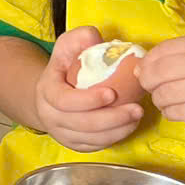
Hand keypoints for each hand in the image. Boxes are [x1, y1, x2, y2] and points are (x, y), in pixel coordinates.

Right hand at [31, 25, 148, 152]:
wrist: (50, 94)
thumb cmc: (64, 68)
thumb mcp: (68, 46)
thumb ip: (81, 38)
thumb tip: (95, 37)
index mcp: (47, 91)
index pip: (65, 101)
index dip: (88, 100)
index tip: (112, 93)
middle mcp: (50, 116)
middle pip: (81, 124)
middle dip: (112, 119)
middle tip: (137, 109)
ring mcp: (60, 133)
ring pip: (90, 139)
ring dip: (117, 130)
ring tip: (137, 116)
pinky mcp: (73, 144)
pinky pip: (94, 146)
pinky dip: (114, 138)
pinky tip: (128, 125)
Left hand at [136, 35, 184, 152]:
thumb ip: (184, 60)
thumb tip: (139, 68)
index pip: (166, 48)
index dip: (149, 62)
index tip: (147, 73)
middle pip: (160, 70)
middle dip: (150, 83)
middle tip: (155, 91)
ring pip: (164, 93)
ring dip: (162, 101)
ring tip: (175, 103)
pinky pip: (174, 111)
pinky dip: (172, 114)